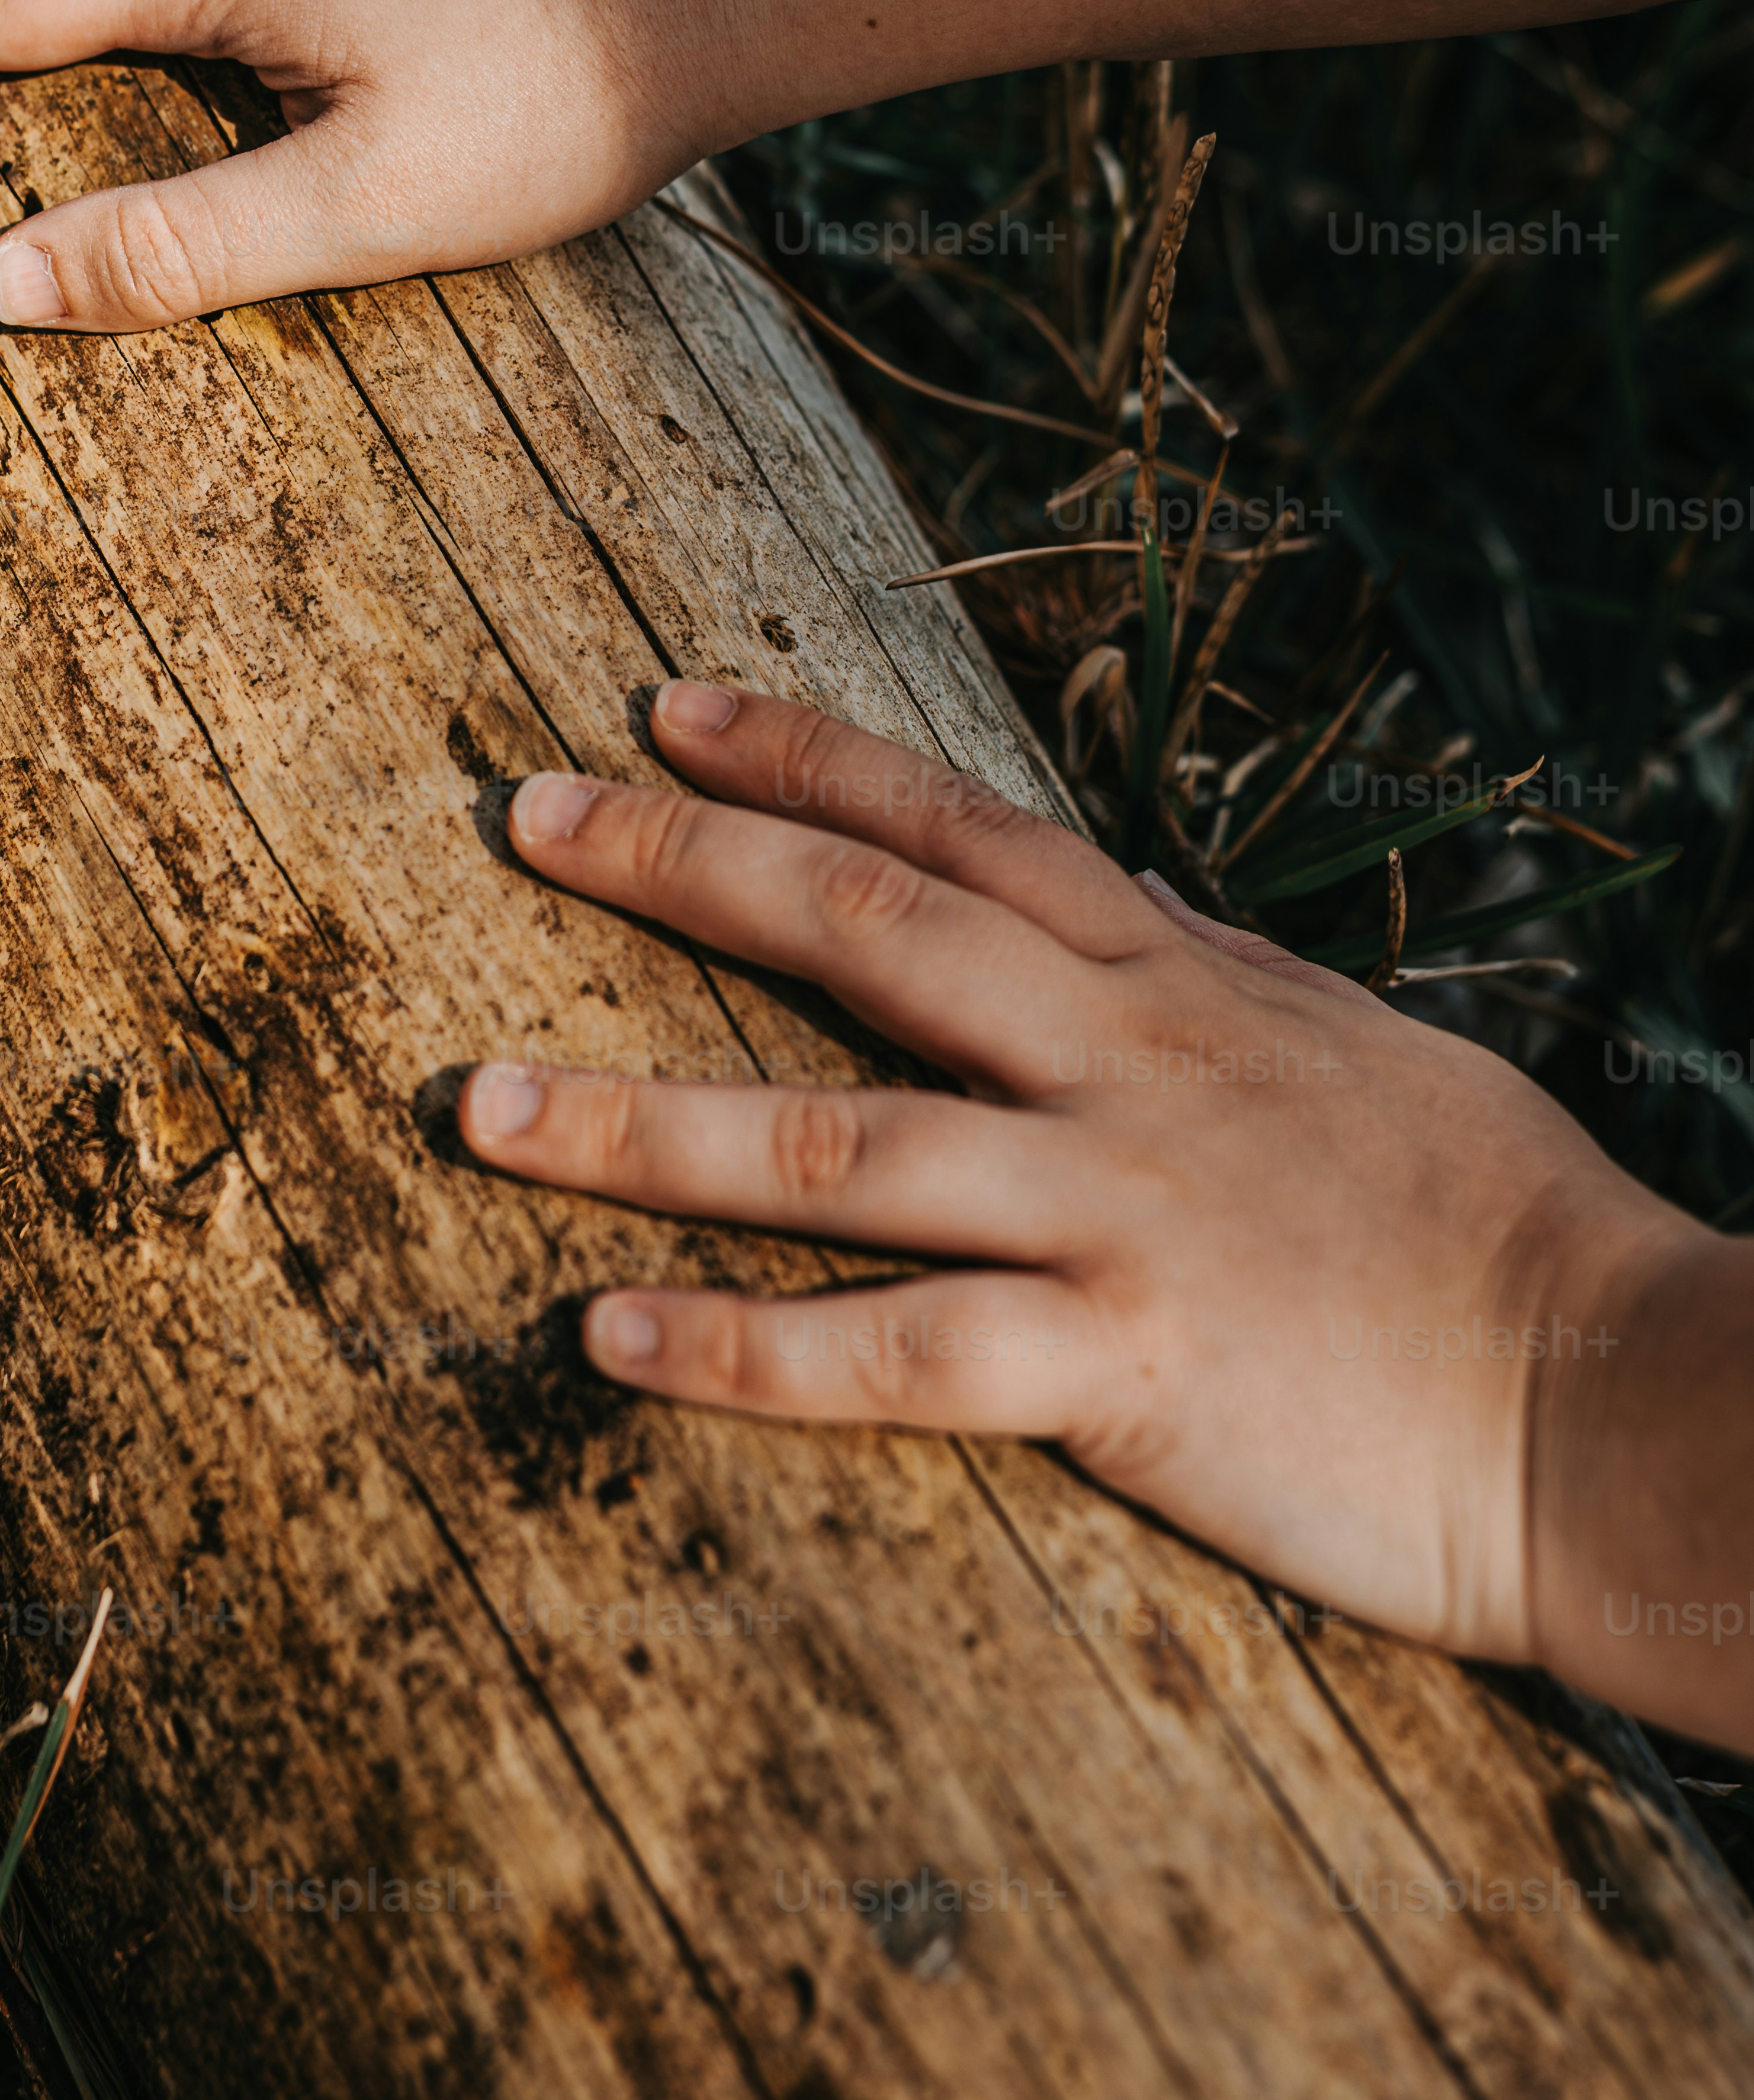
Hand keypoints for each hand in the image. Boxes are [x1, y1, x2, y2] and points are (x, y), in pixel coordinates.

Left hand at [466, 682, 1725, 1712]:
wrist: (1622, 1391)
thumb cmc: (1491, 1229)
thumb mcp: (1339, 1052)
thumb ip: (1200, 990)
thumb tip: (1111, 923)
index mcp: (1171, 982)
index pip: (956, 825)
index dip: (805, 756)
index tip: (669, 708)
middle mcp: (1122, 1063)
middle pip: (863, 925)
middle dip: (679, 862)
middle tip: (521, 816)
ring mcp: (1116, 1208)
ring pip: (833, 1139)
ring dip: (638, 1119)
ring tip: (477, 1105)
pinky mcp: (1126, 1366)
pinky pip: (899, 1353)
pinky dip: (745, 1350)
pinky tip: (611, 1339)